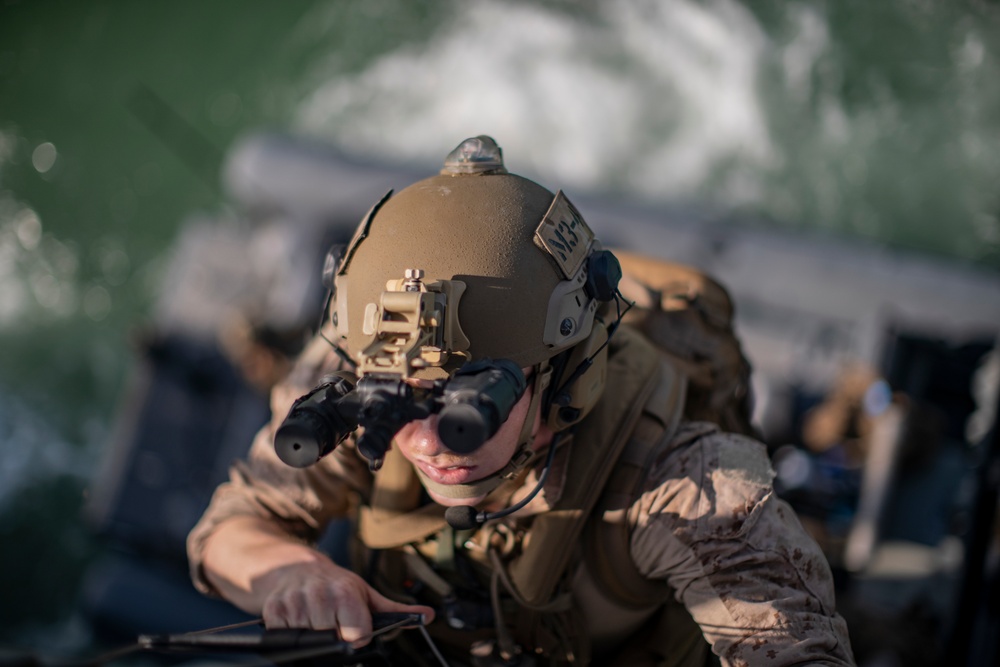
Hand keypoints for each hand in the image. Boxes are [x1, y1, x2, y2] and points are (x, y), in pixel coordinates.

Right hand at [256, 558, 434, 644]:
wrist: (296, 568)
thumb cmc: (336, 585)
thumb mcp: (367, 594)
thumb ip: (396, 610)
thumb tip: (428, 616)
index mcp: (345, 591)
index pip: (356, 633)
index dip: (356, 635)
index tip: (353, 628)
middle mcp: (319, 594)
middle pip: (330, 639)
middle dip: (333, 635)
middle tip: (332, 622)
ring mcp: (294, 602)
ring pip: (306, 639)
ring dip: (312, 635)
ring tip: (317, 620)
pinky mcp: (273, 610)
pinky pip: (282, 636)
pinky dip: (290, 633)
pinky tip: (298, 620)